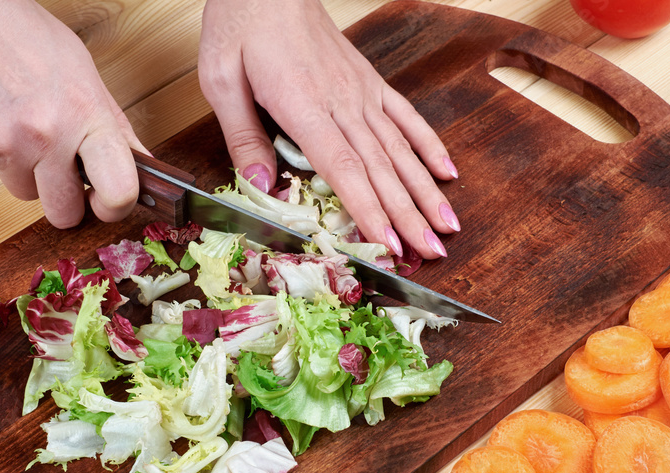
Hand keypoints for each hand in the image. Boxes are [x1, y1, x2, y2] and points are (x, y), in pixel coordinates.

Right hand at [0, 0, 145, 227]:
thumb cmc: (24, 35)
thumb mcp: (85, 75)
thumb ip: (114, 127)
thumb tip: (141, 166)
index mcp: (85, 116)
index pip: (118, 192)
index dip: (116, 207)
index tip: (111, 202)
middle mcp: (45, 137)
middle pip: (65, 215)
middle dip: (68, 200)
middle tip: (66, 173)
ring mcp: (4, 147)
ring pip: (28, 195)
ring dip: (31, 175)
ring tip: (26, 130)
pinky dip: (1, 158)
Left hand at [198, 0, 459, 258]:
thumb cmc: (241, 22)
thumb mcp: (221, 78)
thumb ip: (243, 134)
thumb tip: (260, 185)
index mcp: (304, 105)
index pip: (344, 169)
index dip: (370, 211)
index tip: (390, 245)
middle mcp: (342, 102)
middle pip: (381, 168)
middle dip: (408, 215)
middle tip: (431, 253)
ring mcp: (361, 92)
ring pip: (400, 149)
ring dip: (426, 191)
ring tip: (448, 225)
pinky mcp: (368, 82)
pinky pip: (406, 116)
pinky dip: (429, 145)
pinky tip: (447, 171)